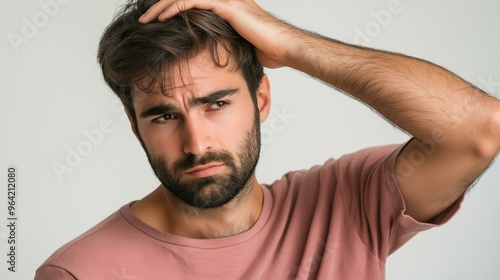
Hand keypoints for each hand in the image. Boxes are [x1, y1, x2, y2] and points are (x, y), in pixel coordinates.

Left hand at [138, 0, 301, 67]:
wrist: (285, 47)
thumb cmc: (268, 50)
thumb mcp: (240, 46)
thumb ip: (225, 44)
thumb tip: (214, 57)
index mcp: (226, 6)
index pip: (192, 3)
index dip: (172, 10)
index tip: (156, 24)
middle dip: (162, 6)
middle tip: (144, 20)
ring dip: (162, 6)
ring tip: (146, 19)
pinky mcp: (226, 4)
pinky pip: (192, 2)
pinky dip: (174, 8)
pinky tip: (160, 18)